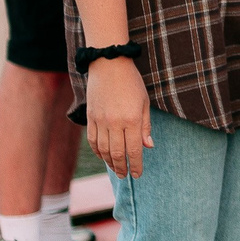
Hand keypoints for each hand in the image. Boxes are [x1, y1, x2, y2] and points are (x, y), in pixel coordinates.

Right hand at [86, 57, 151, 177]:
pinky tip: (103, 156)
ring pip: (103, 149)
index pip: (134, 150)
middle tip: (125, 176)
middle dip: (122, 167)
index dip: (136, 165)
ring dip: (109, 162)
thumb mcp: (144, 102)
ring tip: (115, 169)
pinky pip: (92, 140)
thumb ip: (145, 126)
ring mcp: (100, 120)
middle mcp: (115, 123)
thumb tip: (148, 146)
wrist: (109, 65)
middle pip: (117, 153)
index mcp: (132, 119)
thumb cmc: (131, 82)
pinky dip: (97, 151)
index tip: (137, 175)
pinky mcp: (90, 117)